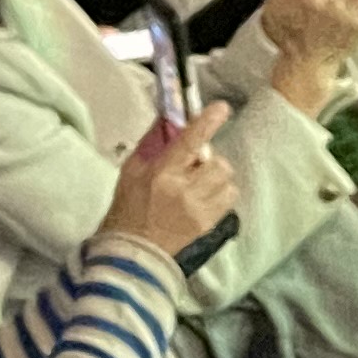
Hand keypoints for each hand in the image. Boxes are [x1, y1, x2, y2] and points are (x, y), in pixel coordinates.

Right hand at [99, 106, 239, 259]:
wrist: (133, 250)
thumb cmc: (128, 206)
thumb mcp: (131, 170)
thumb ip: (152, 143)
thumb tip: (169, 116)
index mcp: (161, 174)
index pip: (188, 142)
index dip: (207, 123)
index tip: (221, 108)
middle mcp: (183, 190)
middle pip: (217, 163)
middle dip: (210, 160)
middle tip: (195, 166)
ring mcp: (199, 209)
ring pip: (227, 180)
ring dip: (217, 177)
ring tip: (200, 183)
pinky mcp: (209, 224)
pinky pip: (229, 199)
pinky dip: (221, 193)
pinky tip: (204, 198)